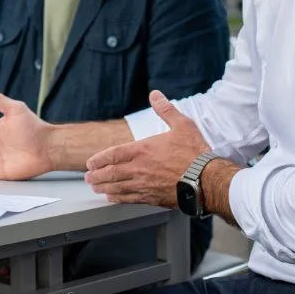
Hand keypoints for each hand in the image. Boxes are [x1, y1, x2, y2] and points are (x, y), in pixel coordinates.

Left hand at [85, 91, 209, 206]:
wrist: (206, 179)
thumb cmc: (195, 153)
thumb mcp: (182, 125)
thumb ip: (165, 110)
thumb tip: (155, 95)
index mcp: (143, 150)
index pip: (113, 154)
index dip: (99, 158)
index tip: (91, 162)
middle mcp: (139, 168)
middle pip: (110, 173)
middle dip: (97, 175)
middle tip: (88, 177)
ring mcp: (144, 185)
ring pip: (117, 187)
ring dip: (103, 187)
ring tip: (95, 187)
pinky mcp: (152, 198)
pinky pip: (129, 199)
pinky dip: (118, 198)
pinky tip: (112, 198)